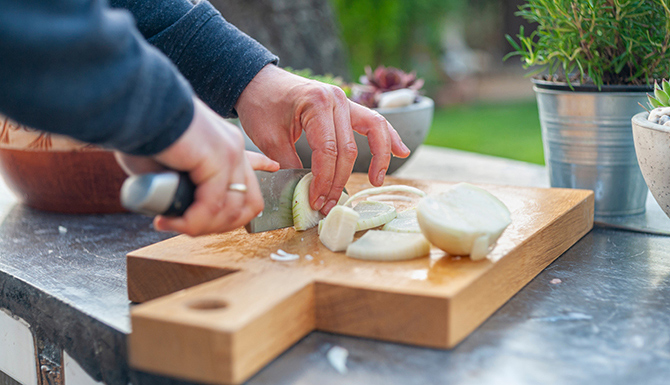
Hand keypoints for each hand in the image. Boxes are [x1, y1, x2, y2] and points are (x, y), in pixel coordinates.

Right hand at [115, 98, 278, 235]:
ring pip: (230, 211)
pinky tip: (169, 220)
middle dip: (217, 225)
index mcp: (221, 143)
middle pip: (246, 203)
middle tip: (185, 226)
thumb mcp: (164, 164)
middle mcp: (231, 147)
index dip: (263, 166)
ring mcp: (229, 153)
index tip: (273, 166)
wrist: (131, 108)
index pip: (253, 159)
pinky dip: (191, 222)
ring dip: (199, 227)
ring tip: (171, 223)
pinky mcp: (218, 159)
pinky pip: (212, 206)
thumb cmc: (138, 135)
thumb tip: (180, 211)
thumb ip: (180, 185)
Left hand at [235, 65, 409, 214]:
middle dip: (339, 181)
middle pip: (348, 148)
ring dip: (379, 158)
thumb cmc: (261, 106)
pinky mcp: (347, 106)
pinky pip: (373, 121)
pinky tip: (400, 151)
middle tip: (328, 204)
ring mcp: (345, 100)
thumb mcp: (268, 138)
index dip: (324, 180)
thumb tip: (306, 194)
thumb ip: (290, 165)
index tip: (316, 201)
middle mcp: (336, 98)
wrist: (257, 81)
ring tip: (377, 181)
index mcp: (316, 103)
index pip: (328, 150)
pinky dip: (387, 137)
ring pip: (373, 130)